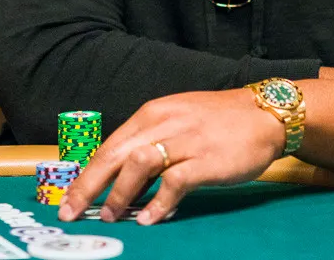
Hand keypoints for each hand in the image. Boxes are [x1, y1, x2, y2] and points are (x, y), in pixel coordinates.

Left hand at [58, 89, 284, 225]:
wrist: (264, 114)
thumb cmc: (218, 122)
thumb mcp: (177, 124)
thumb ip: (150, 147)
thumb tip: (122, 184)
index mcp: (152, 114)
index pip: (109, 146)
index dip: (86, 175)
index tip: (69, 198)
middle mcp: (163, 123)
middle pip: (114, 155)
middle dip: (88, 186)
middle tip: (70, 212)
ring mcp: (185, 140)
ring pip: (138, 164)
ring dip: (119, 194)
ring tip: (111, 216)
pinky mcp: (206, 159)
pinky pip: (174, 182)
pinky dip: (158, 203)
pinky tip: (149, 219)